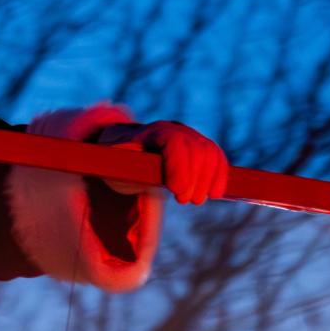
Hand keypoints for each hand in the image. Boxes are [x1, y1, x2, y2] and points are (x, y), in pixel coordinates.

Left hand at [100, 121, 228, 204]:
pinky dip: (219, 175)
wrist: (126, 151)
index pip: (174, 142)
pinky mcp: (200, 147)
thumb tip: (119, 165)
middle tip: (185, 201)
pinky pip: (217, 157)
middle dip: (194, 178)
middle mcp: (174, 129)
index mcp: (151, 132)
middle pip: (196, 149)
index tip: (177, 192)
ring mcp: (189, 136)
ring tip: (196, 200)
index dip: (179, 167)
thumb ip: (116, 162)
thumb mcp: (110, 162)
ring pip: (209, 153)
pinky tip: (216, 193)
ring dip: (208, 179)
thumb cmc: (116, 158)